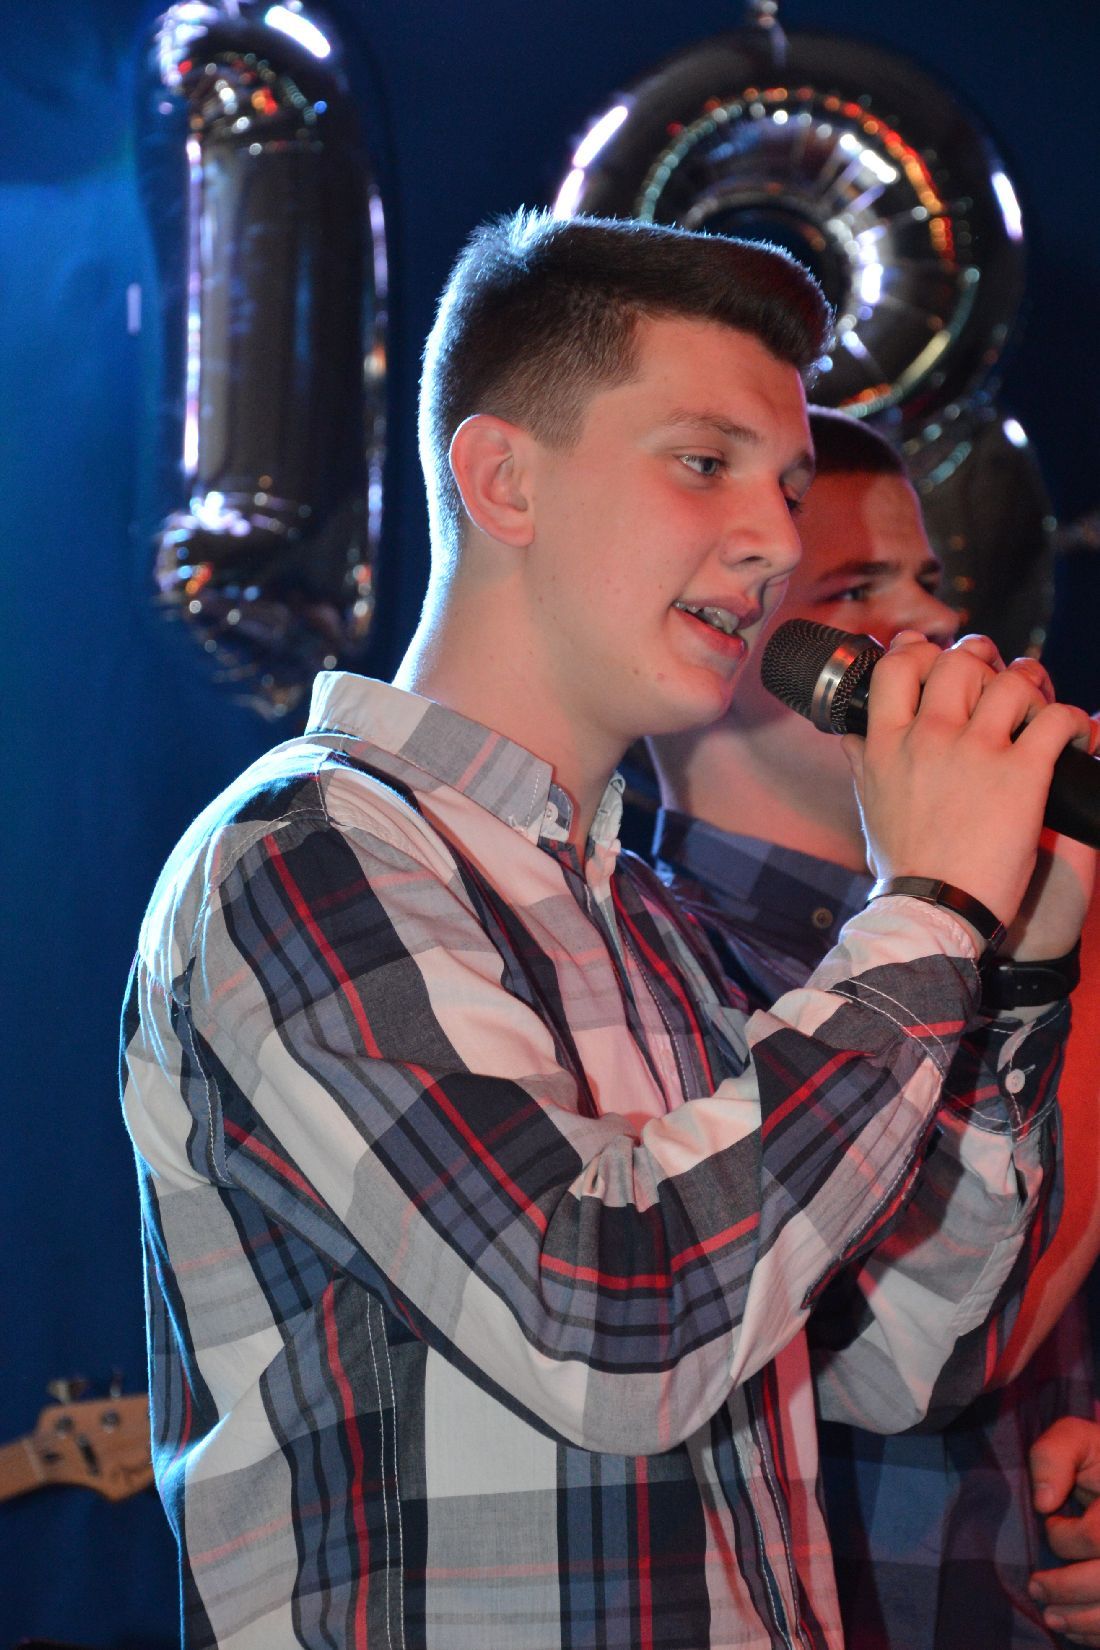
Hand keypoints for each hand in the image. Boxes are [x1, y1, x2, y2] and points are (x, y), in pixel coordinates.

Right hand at [843, 635, 1095, 942]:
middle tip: (998, 677)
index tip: (937, 658)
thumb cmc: (905, 864)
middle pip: (960, 661)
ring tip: (1040, 706)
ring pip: (1013, 681)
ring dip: (1034, 686)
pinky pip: (1057, 720)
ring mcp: (976, 752)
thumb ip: (862, 760)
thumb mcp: (868, 804)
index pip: (899, 665)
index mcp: (887, 743)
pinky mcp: (1022, 775)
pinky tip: (1075, 738)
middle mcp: (929, 737)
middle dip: (985, 660)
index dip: (923, 651)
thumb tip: (849, 734)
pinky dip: (1074, 722)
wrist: (935, 909)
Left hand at [1029, 1417, 1099, 1643]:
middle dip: (1068, 1589)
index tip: (1049, 1522)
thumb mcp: (1076, 1439)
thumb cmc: (1098, 1461)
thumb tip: (1043, 1502)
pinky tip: (1076, 1629)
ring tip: (1051, 1617)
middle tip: (1036, 1588)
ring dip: (1084, 1621)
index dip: (1066, 1537)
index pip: (1098, 1535)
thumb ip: (1053, 1455)